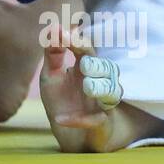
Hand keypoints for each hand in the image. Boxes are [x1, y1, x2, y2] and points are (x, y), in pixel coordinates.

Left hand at [38, 21, 118, 143]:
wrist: (67, 136)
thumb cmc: (62, 100)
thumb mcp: (51, 75)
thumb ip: (52, 52)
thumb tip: (53, 27)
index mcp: (85, 68)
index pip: (88, 50)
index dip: (78, 43)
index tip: (64, 37)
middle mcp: (98, 83)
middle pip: (108, 69)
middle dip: (97, 66)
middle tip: (84, 64)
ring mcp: (102, 104)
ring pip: (112, 92)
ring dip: (99, 89)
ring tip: (87, 87)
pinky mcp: (101, 124)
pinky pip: (98, 120)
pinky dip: (81, 120)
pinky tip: (61, 119)